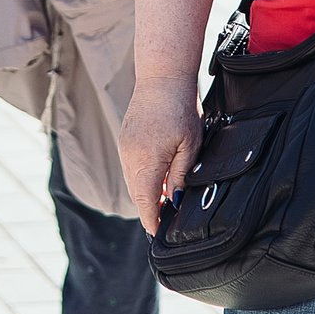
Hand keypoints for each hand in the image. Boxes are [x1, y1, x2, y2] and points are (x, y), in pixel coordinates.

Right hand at [118, 78, 204, 234]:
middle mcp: (130, 158)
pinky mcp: (125, 140)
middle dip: (150, 210)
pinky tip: (157, 179)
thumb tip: (175, 200)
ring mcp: (125, 148)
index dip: (152, 221)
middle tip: (164, 224)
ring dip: (146, 193)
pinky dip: (142, 178)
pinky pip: (131, 168)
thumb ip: (180, 175)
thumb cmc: (180, 109)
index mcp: (146, 162)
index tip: (159, 235)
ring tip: (164, 203)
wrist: (162, 78)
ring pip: (133, 182)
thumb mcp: (189, 146)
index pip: (146, 202)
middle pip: (137, 194)